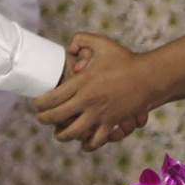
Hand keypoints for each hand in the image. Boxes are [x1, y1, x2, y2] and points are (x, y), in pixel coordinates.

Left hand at [35, 32, 156, 150]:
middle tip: (40, 118)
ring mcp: (99, 114)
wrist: (148, 76)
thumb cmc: (125, 59)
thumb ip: (82, 40)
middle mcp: (87, 100)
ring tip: (58, 134)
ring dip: (62, 135)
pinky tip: (83, 143)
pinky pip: (95, 140)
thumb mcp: (102, 43)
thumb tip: (69, 48)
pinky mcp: (111, 123)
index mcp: (82, 82)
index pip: (52, 98)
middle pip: (57, 116)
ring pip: (73, 132)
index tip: (36, 105)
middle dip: (44, 119)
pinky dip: (87, 145)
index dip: (39, 104)